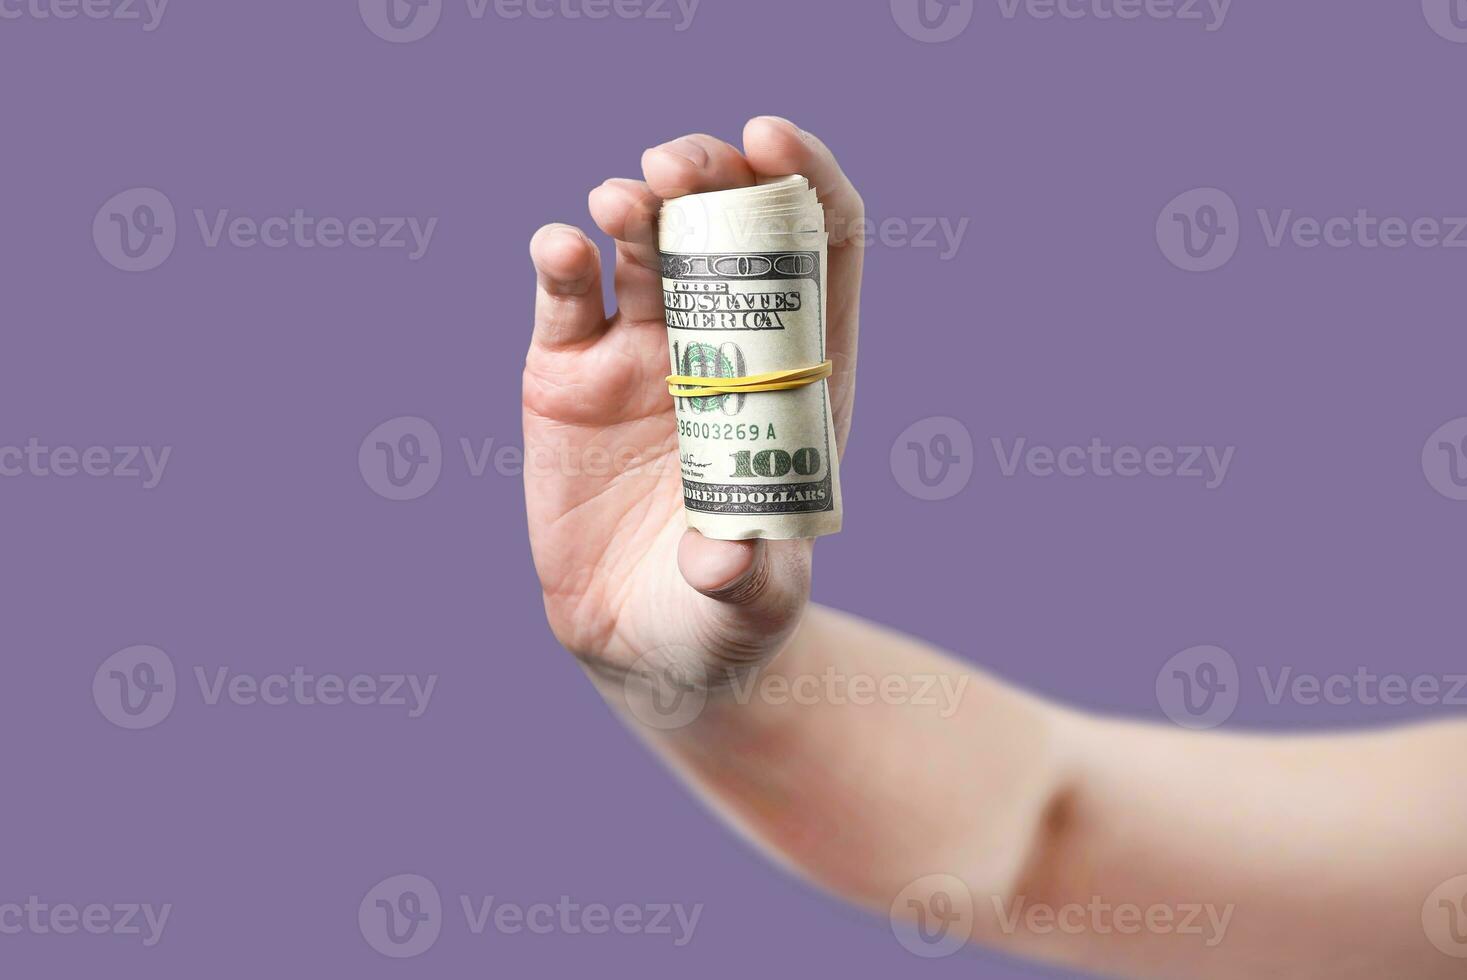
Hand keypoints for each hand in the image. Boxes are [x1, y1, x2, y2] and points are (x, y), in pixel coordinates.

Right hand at [522, 117, 862, 690]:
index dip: (802, 179)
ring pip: (641, 245)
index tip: (771, 141)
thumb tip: (721, 559)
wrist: (641, 640)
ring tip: (622, 202)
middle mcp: (720, 346)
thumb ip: (747, 582)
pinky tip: (560, 251)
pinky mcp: (568, 375)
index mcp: (792, 374)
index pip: (819, 246)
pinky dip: (560, 261)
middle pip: (726, 224)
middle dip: (708, 179)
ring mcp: (641, 353)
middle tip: (679, 169)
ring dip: (633, 205)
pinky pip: (565, 298)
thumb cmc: (721, 616)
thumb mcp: (750, 607)